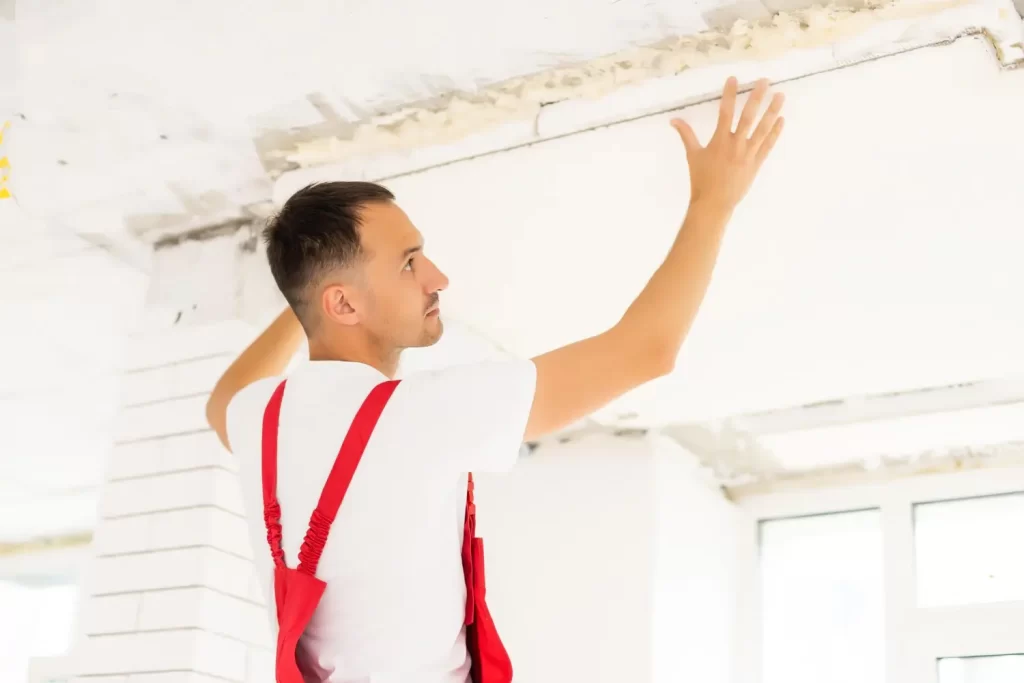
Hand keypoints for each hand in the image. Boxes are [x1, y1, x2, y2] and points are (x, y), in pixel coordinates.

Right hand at [671, 77, 784, 210]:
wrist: (714, 203)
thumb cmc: (701, 179)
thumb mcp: (692, 155)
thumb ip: (686, 135)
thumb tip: (674, 120)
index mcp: (719, 141)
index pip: (725, 112)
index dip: (729, 94)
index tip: (733, 79)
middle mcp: (736, 144)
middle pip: (748, 116)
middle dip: (756, 97)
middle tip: (765, 81)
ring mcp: (748, 154)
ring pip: (762, 128)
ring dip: (772, 111)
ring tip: (780, 96)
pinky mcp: (757, 163)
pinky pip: (768, 145)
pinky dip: (775, 132)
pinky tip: (781, 120)